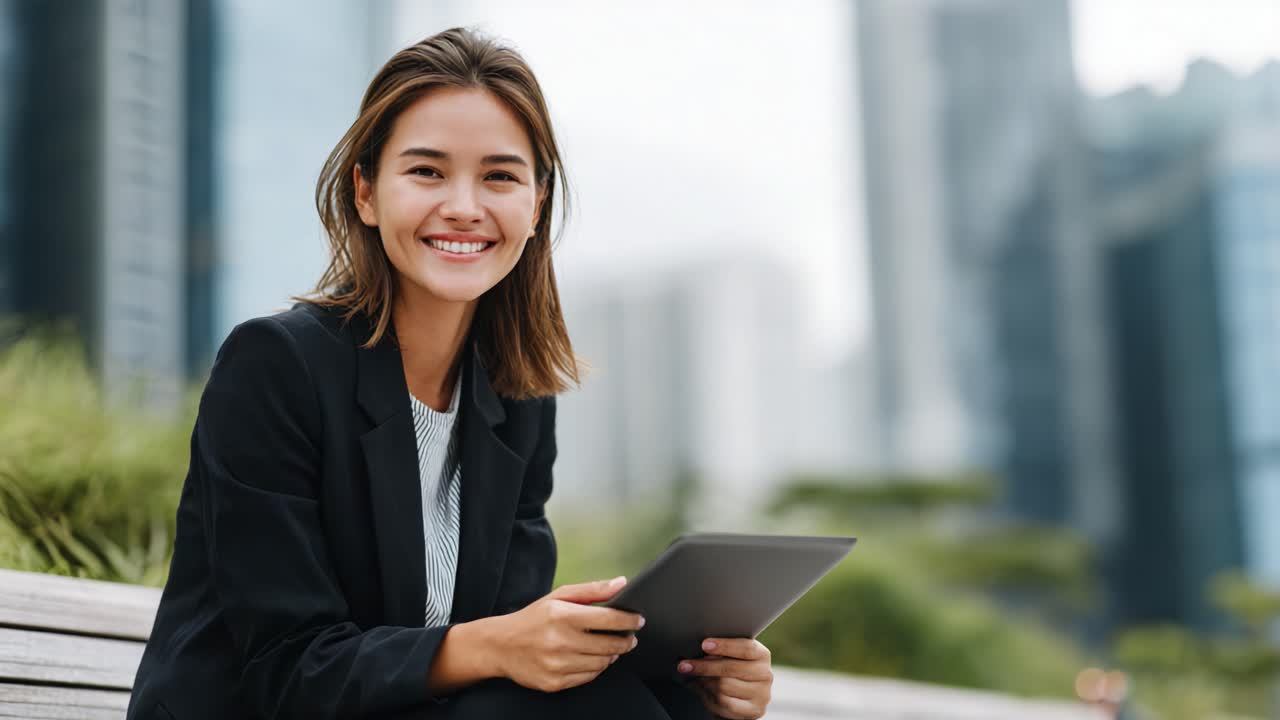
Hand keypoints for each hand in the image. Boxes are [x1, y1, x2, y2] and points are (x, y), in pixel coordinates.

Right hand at [491, 576, 644, 692]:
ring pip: (601, 663)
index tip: (639, 620)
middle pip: (609, 645)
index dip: (629, 620)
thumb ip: (592, 590)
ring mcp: (556, 664)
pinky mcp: (554, 682)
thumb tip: (622, 583)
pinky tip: (593, 658)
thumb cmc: (533, 618)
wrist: (501, 645)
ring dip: (611, 655)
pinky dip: (596, 668)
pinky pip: (588, 677)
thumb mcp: (559, 597)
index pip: (608, 619)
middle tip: (630, 636)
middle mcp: (559, 641)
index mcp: (562, 615)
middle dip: (625, 640)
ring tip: (610, 647)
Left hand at [676, 638, 772, 719]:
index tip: (704, 644)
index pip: (745, 648)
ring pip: (724, 687)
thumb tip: (695, 650)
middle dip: (704, 666)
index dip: (724, 646)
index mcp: (762, 655)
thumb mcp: (730, 657)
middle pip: (730, 668)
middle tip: (684, 665)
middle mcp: (766, 674)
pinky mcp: (754, 711)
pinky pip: (724, 704)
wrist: (741, 699)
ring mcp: (762, 695)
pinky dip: (708, 697)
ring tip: (693, 678)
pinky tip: (701, 691)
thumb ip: (719, 652)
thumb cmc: (732, 672)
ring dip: (703, 683)